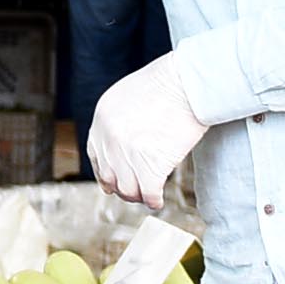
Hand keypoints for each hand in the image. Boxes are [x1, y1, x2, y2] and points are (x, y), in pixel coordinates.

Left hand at [86, 54, 212, 208]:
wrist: (189, 82)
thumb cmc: (170, 83)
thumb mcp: (130, 95)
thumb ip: (121, 119)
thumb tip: (127, 144)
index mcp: (102, 118)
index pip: (95, 155)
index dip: (104, 172)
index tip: (110, 183)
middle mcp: (109, 137)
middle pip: (109, 176)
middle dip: (121, 187)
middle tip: (135, 191)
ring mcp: (128, 152)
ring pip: (126, 189)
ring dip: (137, 195)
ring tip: (148, 196)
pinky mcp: (150, 164)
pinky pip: (147, 193)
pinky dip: (153, 201)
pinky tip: (158, 201)